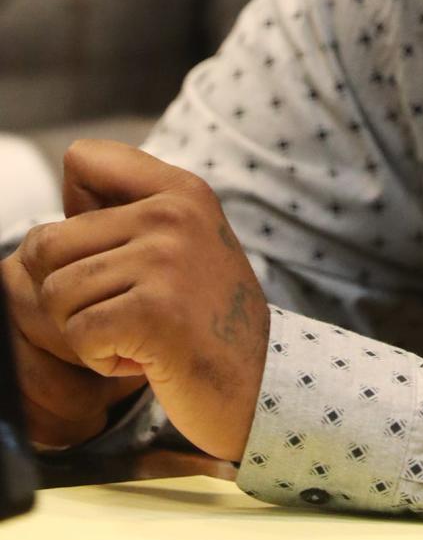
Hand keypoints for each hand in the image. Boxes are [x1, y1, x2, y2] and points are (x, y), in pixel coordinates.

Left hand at [18, 139, 269, 460]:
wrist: (257, 381)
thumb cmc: (204, 317)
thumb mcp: (183, 242)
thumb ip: (132, 213)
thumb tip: (60, 214)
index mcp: (180, 189)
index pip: (82, 158)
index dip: (74, 211)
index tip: (112, 249)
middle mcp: (173, 214)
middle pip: (47, 242)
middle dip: (67, 290)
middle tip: (119, 310)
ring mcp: (165, 260)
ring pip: (55, 293)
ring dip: (85, 329)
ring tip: (136, 333)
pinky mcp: (154, 312)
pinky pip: (78, 333)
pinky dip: (100, 359)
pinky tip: (143, 358)